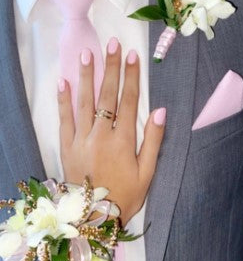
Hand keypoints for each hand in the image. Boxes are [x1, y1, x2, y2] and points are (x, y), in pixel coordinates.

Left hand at [57, 40, 165, 224]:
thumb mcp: (147, 173)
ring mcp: (81, 139)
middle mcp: (101, 134)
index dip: (131, 77)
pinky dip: (63, 100)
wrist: (94, 216)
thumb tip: (159, 111)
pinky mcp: (66, 146)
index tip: (132, 56)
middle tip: (112, 43)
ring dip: (87, 76)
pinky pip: (64, 119)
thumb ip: (153, 141)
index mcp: (122, 140)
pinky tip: (64, 81)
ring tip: (88, 54)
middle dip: (111, 67)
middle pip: (107, 95)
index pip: (128, 101)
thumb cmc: (125, 195)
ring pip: (85, 102)